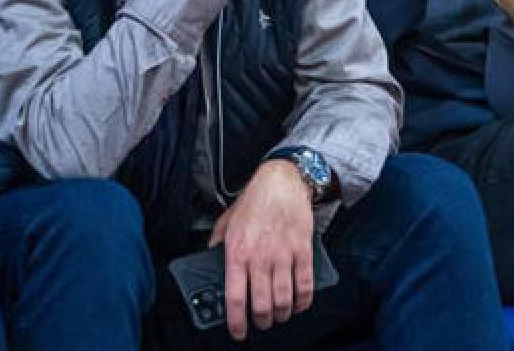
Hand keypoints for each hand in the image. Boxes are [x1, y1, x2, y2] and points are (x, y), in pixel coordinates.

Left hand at [208, 160, 314, 340]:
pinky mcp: (302, 250)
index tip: (238, 331)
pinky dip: (303, 301)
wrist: (281, 181)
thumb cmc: (254, 201)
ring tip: (278, 315)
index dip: (236, 322)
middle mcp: (260, 258)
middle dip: (261, 321)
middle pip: (262, 305)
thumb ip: (216, 245)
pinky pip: (305, 285)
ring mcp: (283, 255)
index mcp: (237, 253)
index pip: (235, 298)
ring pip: (284, 300)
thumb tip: (209, 262)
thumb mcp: (226, 222)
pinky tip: (299, 304)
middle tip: (260, 322)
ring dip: (281, 314)